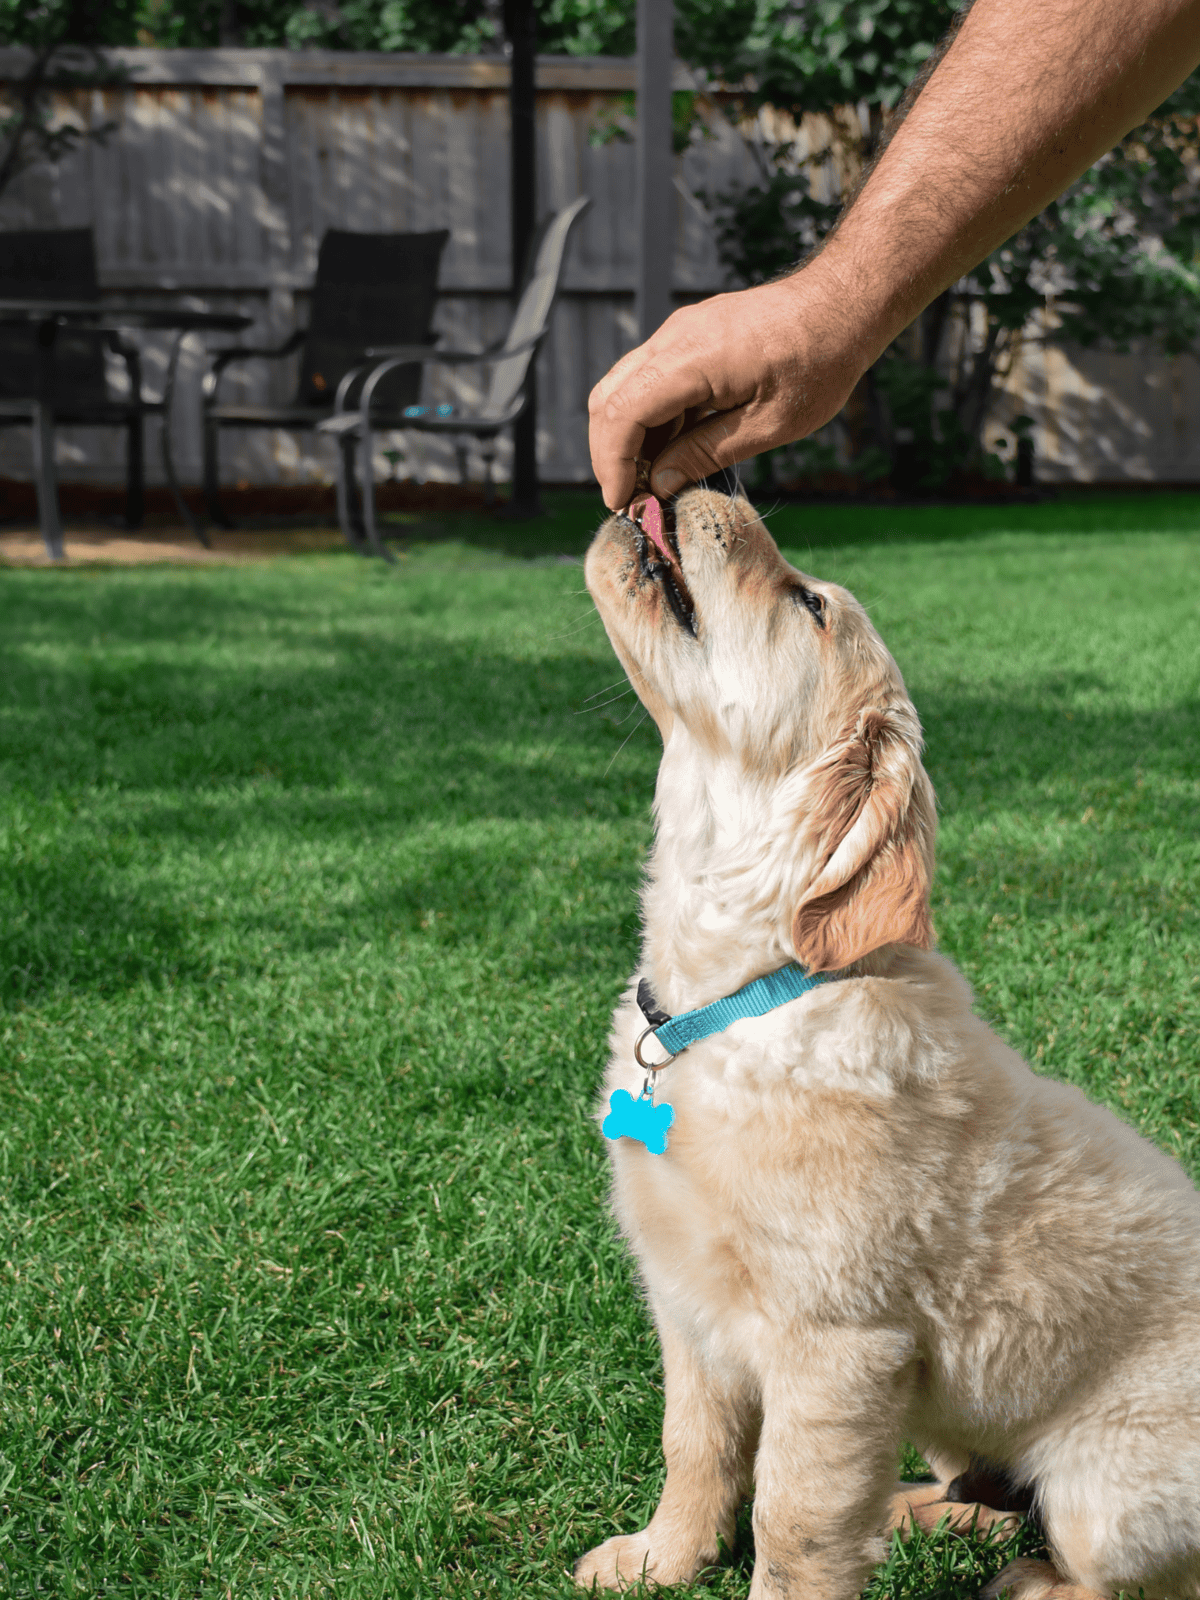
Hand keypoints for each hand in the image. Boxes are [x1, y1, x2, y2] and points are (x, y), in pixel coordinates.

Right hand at [588, 270, 875, 510]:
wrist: (842, 304)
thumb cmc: (818, 363)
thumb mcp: (768, 425)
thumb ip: (706, 453)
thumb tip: (658, 483)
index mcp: (691, 359)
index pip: (622, 413)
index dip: (612, 462)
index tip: (621, 502)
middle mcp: (674, 338)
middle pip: (609, 398)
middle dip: (610, 453)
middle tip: (629, 497)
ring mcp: (679, 333)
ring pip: (625, 387)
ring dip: (629, 437)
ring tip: (652, 481)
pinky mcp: (690, 337)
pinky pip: (651, 378)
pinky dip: (650, 418)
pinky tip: (672, 450)